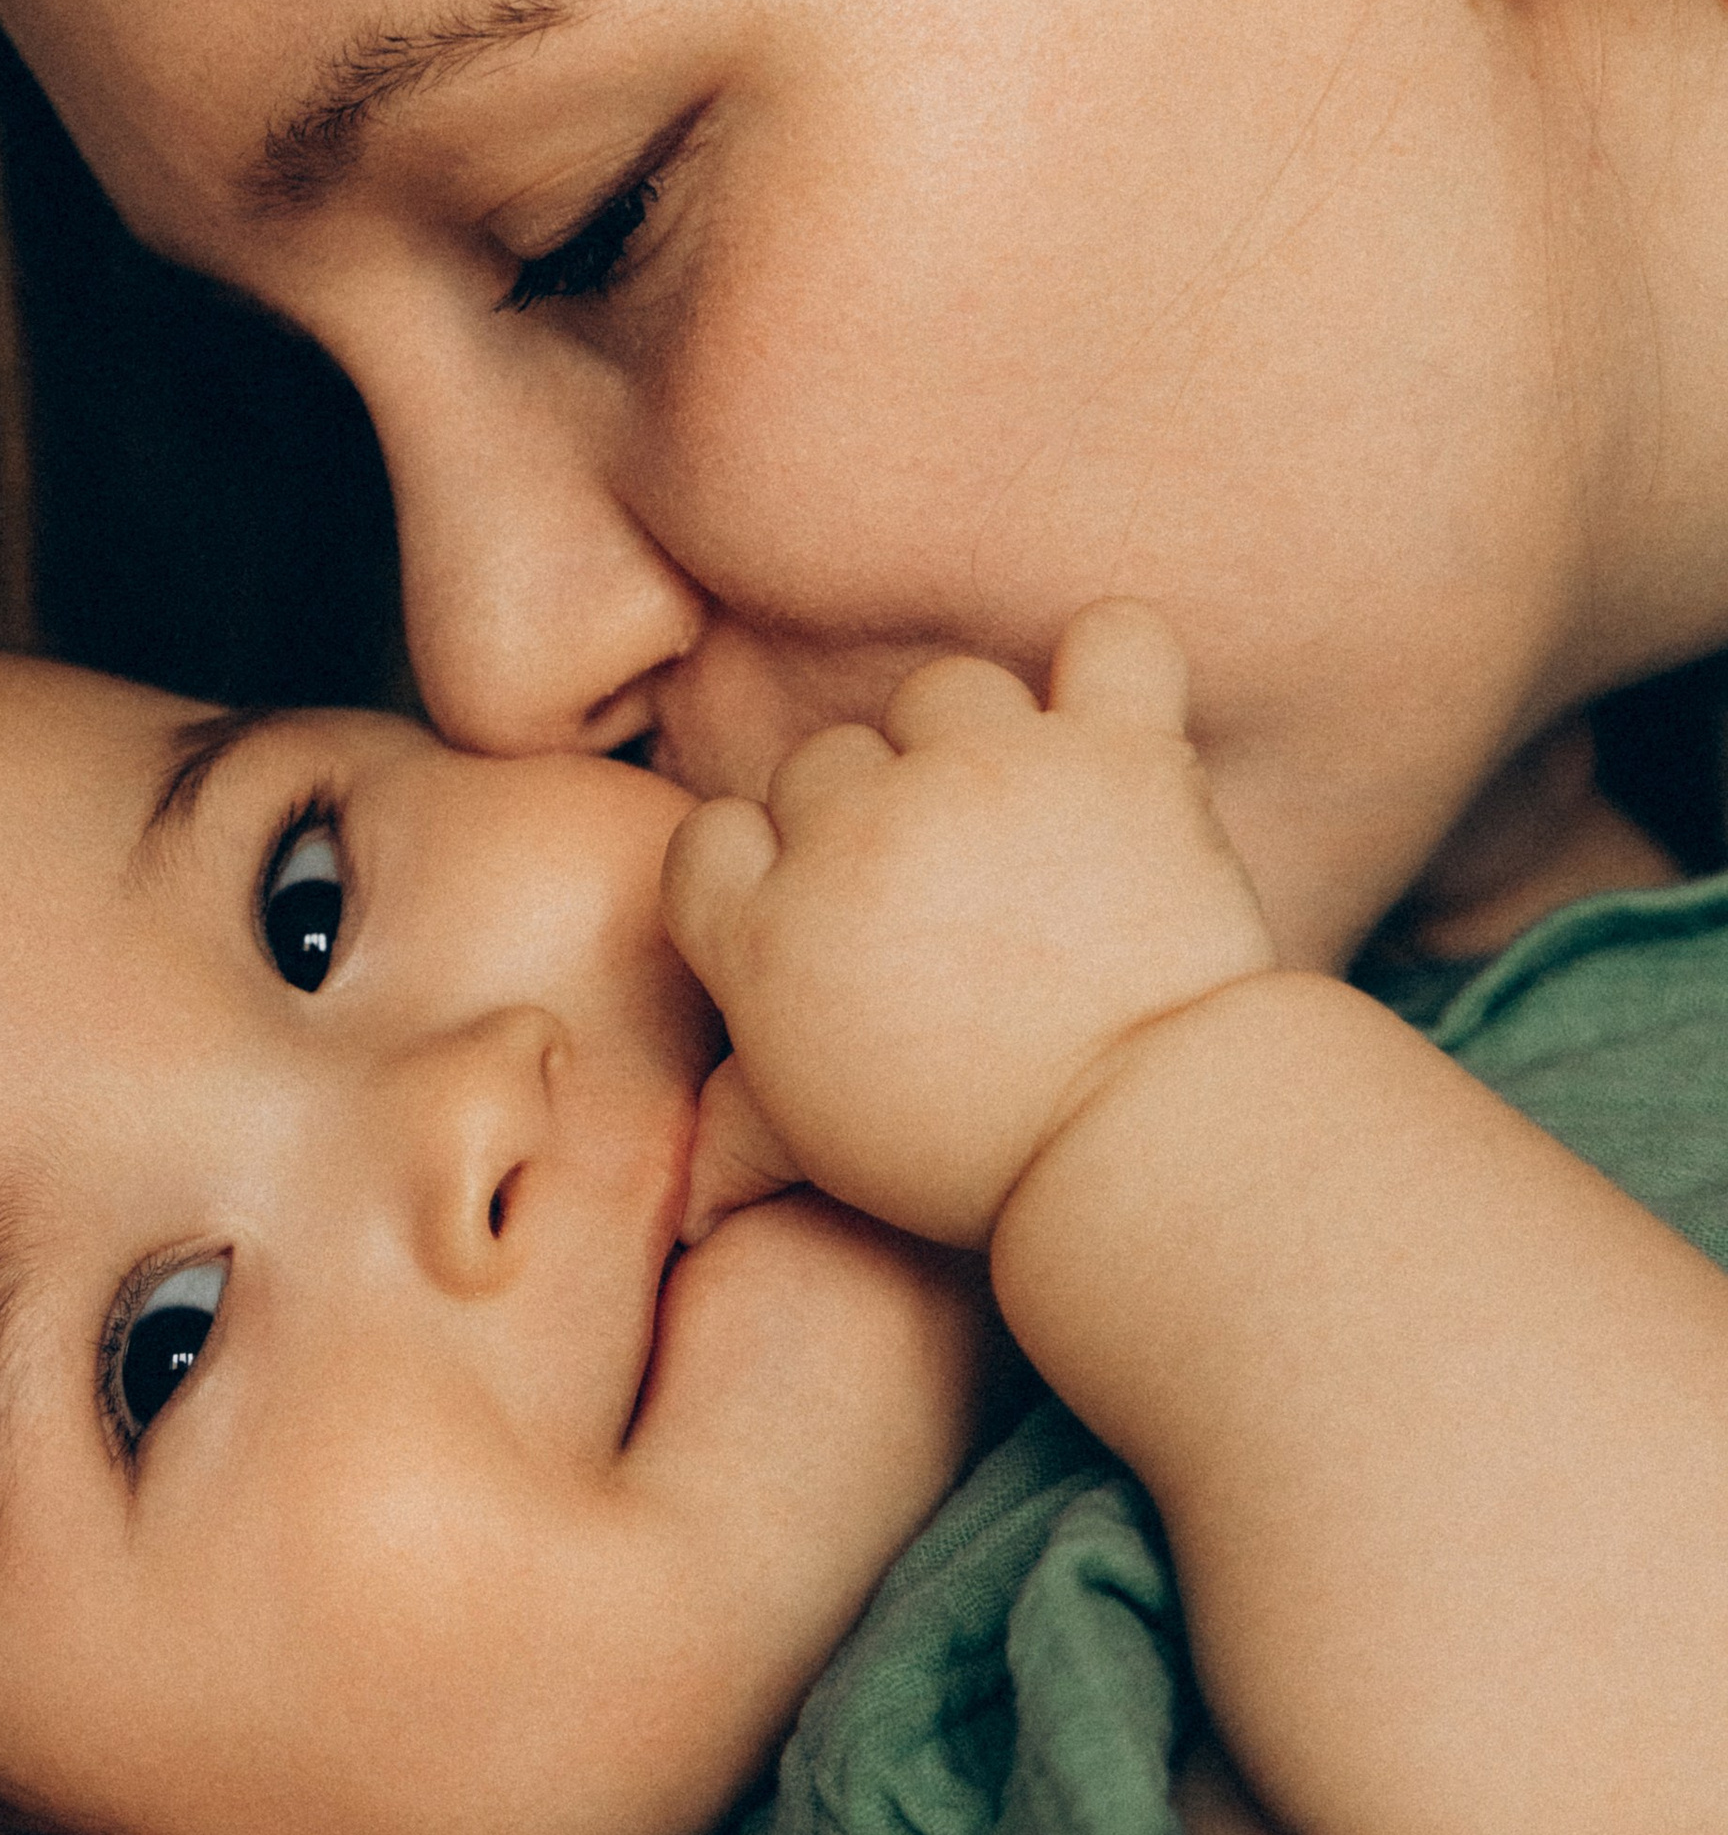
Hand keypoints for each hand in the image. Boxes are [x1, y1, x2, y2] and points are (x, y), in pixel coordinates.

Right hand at [662, 601, 1275, 1247]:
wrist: (1143, 1149)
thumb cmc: (975, 1163)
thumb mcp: (824, 1151)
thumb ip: (743, 1130)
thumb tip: (691, 1194)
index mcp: (768, 927)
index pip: (712, 835)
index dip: (764, 869)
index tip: (827, 917)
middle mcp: (860, 829)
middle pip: (830, 759)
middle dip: (876, 816)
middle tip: (951, 896)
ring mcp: (988, 775)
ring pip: (946, 691)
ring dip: (979, 741)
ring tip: (1031, 820)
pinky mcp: (1116, 754)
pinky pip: (1112, 640)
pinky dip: (1121, 670)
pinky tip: (1120, 733)